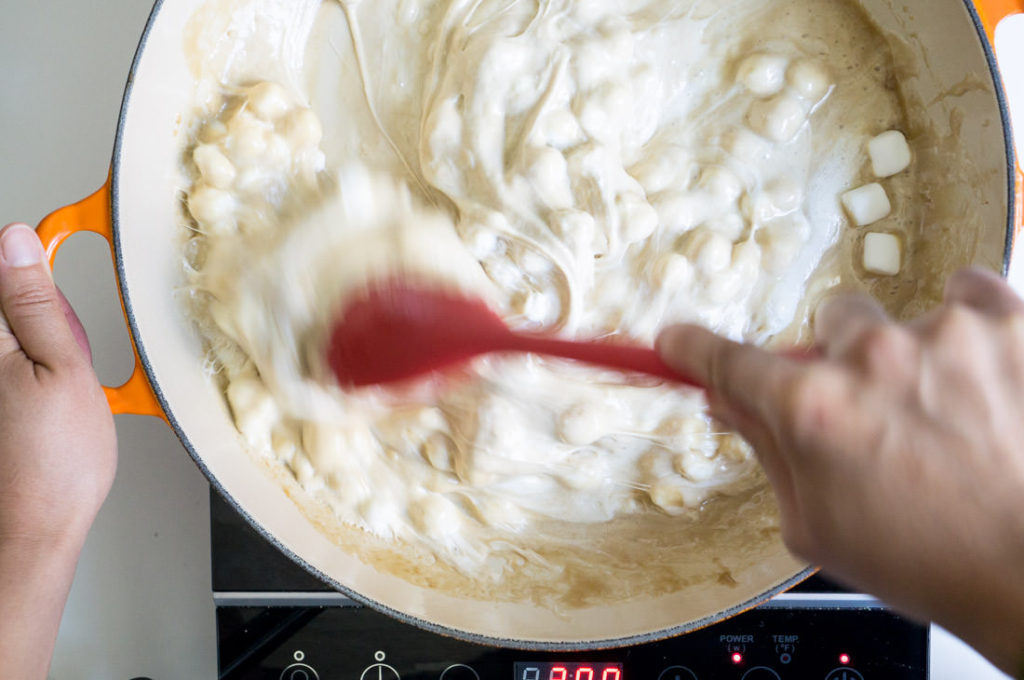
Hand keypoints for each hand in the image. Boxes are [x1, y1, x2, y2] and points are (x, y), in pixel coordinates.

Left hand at [0, 223, 116, 546]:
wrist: (32, 529)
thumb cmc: (53, 465)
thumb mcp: (64, 368)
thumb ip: (37, 302)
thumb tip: (18, 242)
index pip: (0, 270)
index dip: (32, 263)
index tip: (62, 266)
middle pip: (4, 306)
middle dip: (38, 315)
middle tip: (63, 352)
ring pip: (10, 340)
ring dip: (35, 348)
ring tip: (56, 385)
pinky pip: (12, 369)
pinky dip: (28, 376)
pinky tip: (44, 405)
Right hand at [658, 268, 1023, 674]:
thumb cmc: (930, 561)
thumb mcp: (818, 525)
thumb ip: (770, 451)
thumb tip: (733, 402)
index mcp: (812, 410)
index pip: (728, 361)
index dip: (693, 349)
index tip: (678, 339)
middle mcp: (871, 357)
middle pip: (830, 322)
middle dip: (844, 359)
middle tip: (876, 408)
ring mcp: (945, 333)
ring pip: (902, 315)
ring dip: (913, 353)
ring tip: (949, 410)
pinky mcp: (1009, 323)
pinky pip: (972, 290)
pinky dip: (972, 326)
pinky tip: (983, 375)